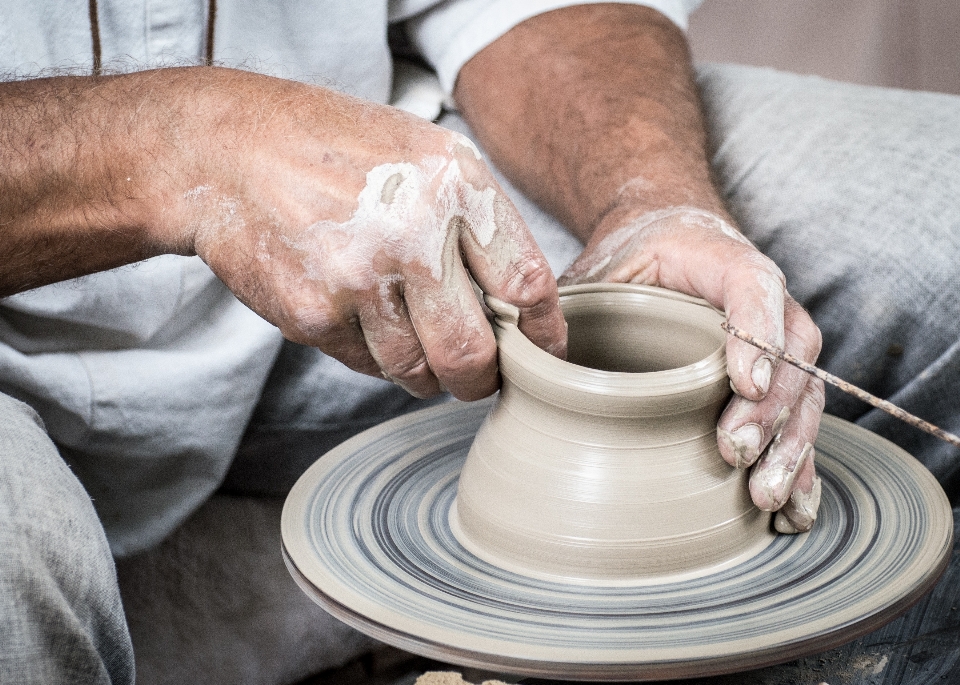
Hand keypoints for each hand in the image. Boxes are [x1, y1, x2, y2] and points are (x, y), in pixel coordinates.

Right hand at [148, 68, 566, 399]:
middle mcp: (414, 233)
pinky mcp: (315, 314)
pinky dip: (371, 354)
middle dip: (482, 380)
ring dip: (423, 371)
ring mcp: (360, 278)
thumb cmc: (338, 151)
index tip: (544, 355)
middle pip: (475, 353)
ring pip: (417, 370)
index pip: (527, 284)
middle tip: (478, 376)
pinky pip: (366, 365)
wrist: (230, 151)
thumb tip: (522, 303)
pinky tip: (357, 313)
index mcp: (455, 186)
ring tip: (408, 335)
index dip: (544, 334)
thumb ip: (479, 222)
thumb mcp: (426, 154)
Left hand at [559, 206, 823, 532]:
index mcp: (719, 259)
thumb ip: (568, 304)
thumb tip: (527, 359)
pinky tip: (794, 509)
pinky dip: (800, 465)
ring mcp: (776, 340)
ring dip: (789, 446)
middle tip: (735, 453)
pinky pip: (799, 420)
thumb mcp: (595, 269)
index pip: (753, 285)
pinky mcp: (773, 379)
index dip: (756, 332)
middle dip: (769, 408)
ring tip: (766, 497)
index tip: (741, 383)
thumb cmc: (629, 260)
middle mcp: (763, 299)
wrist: (664, 243)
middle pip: (791, 350)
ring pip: (804, 390)